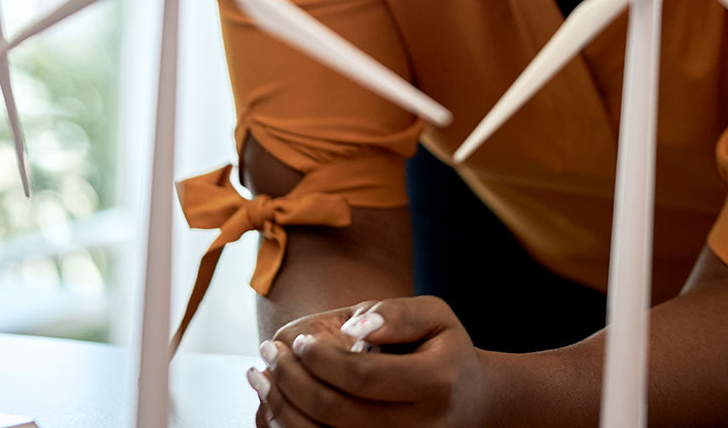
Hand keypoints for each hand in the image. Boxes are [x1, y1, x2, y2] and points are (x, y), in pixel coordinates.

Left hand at [248, 296, 491, 426]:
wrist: (468, 401)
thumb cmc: (443, 350)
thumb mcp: (434, 315)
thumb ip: (396, 314)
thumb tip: (353, 329)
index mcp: (435, 383)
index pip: (363, 377)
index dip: (322, 360)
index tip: (298, 341)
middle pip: (336, 413)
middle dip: (291, 380)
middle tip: (267, 352)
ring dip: (281, 408)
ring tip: (260, 376)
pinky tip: (274, 405)